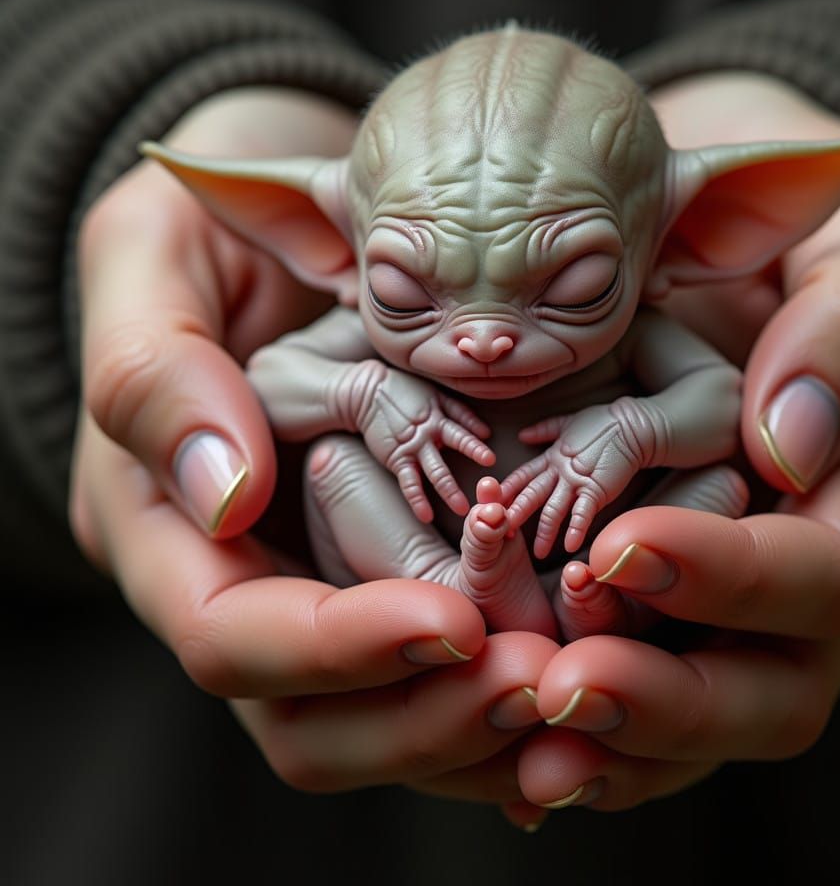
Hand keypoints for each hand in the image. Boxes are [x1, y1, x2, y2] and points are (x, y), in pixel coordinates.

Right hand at [70, 87, 553, 797]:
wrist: (279, 225)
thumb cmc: (207, 228)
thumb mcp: (153, 257)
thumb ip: (158, 374)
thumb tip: (228, 495)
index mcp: (166, 527)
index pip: (231, 636)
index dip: (334, 649)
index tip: (449, 618)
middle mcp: (249, 584)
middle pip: (312, 721)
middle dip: (423, 715)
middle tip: (537, 679)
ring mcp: (322, 586)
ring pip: (384, 720)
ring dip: (478, 723)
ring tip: (573, 682)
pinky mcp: (391, 572)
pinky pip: (443, 668)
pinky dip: (505, 685)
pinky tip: (580, 666)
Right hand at [353, 364, 494, 520]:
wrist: (366, 393)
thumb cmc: (405, 392)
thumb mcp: (434, 395)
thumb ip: (460, 412)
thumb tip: (486, 432)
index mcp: (441, 415)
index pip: (463, 428)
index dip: (476, 443)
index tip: (492, 458)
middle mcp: (430, 431)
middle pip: (455, 445)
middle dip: (472, 459)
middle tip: (488, 479)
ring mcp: (413, 446)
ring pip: (435, 470)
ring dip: (449, 490)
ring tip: (462, 510)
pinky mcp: (397, 459)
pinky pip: (409, 483)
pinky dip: (417, 500)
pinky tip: (426, 516)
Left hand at [488, 71, 839, 816]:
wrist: (740, 238)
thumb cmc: (809, 222)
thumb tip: (789, 446)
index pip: (828, 570)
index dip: (733, 578)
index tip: (617, 549)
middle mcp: (810, 561)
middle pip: (775, 684)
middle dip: (670, 701)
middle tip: (560, 691)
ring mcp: (740, 592)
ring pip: (704, 711)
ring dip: (614, 740)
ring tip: (525, 752)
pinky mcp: (671, 598)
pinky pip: (640, 682)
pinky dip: (585, 725)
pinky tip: (513, 741)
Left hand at [501, 401, 647, 557]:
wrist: (632, 427)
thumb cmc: (601, 424)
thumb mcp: (566, 424)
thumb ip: (543, 431)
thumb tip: (521, 435)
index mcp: (550, 456)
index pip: (522, 476)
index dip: (506, 491)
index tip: (490, 505)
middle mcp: (559, 470)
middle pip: (531, 495)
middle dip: (515, 514)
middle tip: (500, 533)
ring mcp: (577, 480)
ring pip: (554, 509)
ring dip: (545, 532)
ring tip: (539, 553)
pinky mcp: (597, 488)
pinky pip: (584, 512)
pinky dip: (576, 529)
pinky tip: (570, 546)